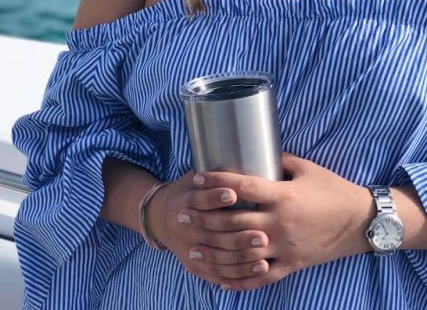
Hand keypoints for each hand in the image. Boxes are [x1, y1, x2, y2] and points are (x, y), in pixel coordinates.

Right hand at [147, 170, 270, 287]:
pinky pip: (220, 274)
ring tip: (264, 251)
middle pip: (212, 232)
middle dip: (237, 233)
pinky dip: (239, 274)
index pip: (199, 200)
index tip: (234, 193)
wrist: (162, 219)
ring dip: (242, 256)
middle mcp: (185, 228)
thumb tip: (250, 152)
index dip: (215, 197)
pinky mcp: (197, 267)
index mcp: (184, 201)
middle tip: (262, 233)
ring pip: (218, 257)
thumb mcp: (195, 178)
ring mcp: (190, 249)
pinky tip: (259, 269)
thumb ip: (217, 173)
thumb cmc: (189, 192)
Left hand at [186, 152, 372, 291]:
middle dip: (205, 217)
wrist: (360, 222)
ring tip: (192, 247)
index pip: (242, 187)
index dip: (217, 182)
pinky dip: (239, 279)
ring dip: (214, 251)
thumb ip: (279, 161)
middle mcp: (279, 223)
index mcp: (283, 196)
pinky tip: (221, 279)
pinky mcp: (291, 265)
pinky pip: (261, 276)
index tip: (198, 177)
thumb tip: (256, 152)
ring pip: (241, 253)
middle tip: (183, 212)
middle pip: (234, 221)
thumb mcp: (306, 168)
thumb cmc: (333, 189)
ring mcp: (284, 247)